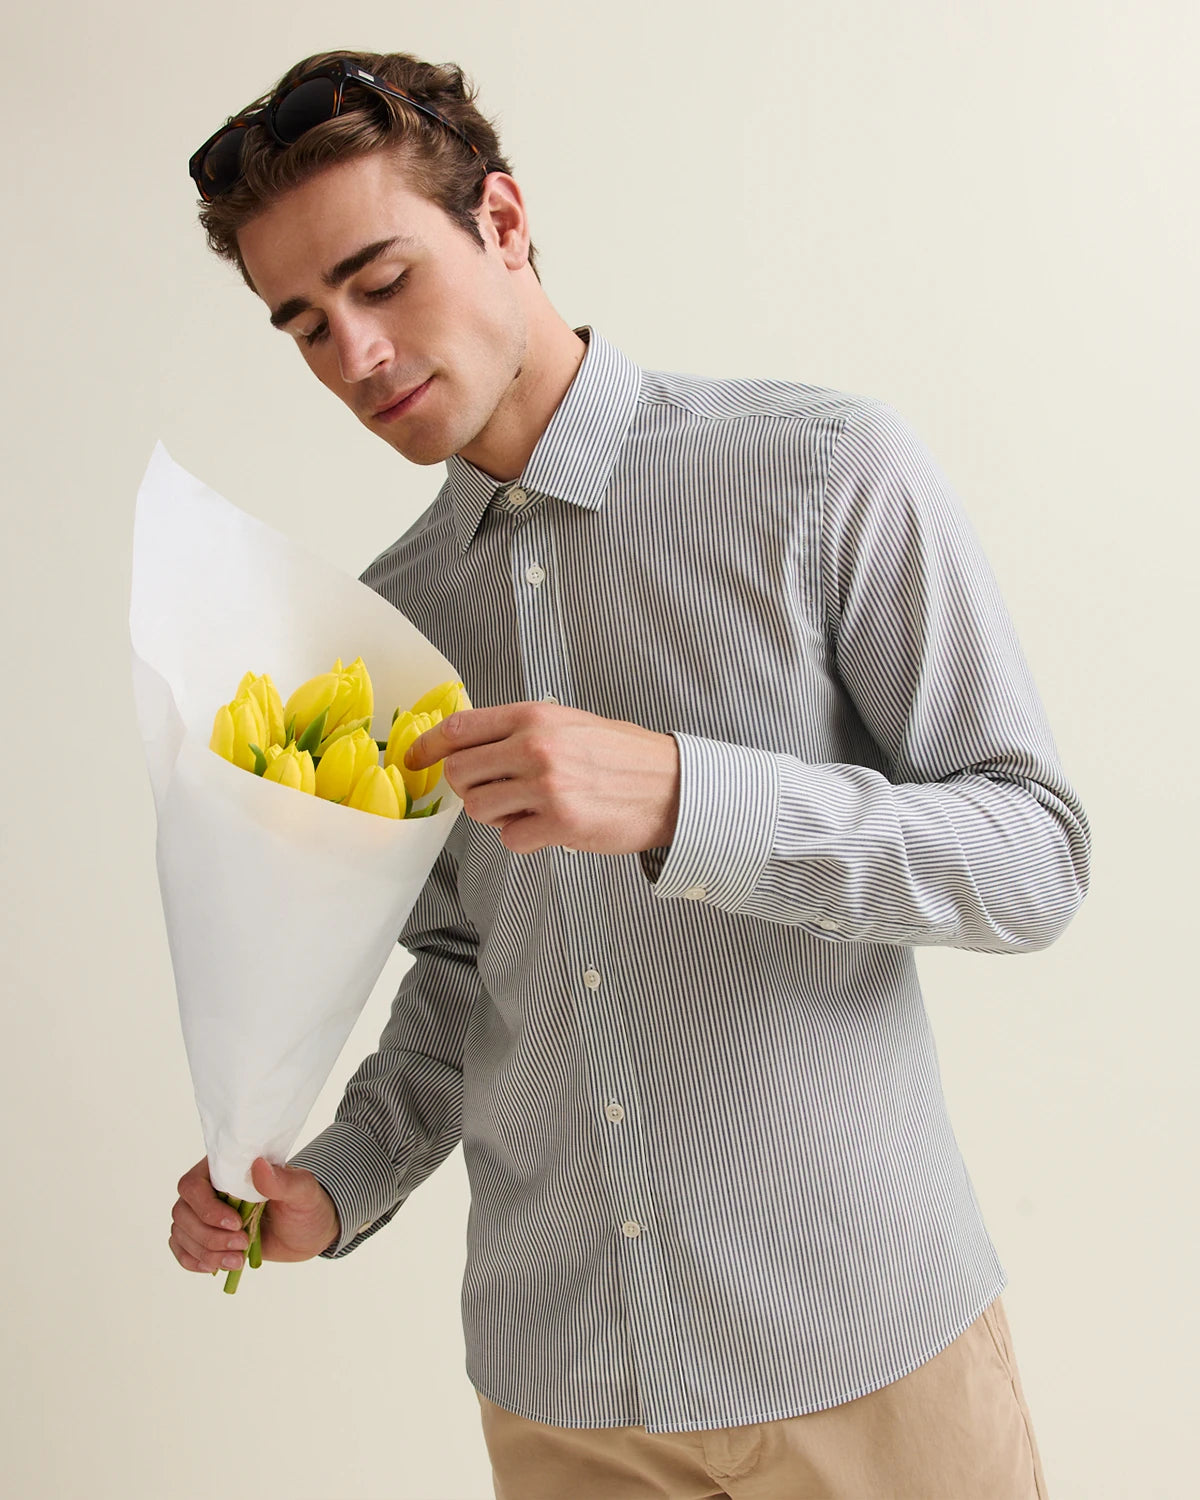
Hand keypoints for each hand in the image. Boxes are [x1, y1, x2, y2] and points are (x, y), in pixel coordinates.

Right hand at [168, 1155, 340, 1274]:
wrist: (308, 1232)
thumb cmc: (306, 1205)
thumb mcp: (303, 1192)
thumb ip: (282, 1180)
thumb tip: (259, 1165)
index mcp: (227, 1168)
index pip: (193, 1184)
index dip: (207, 1208)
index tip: (236, 1223)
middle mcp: (209, 1189)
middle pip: (182, 1213)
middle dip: (209, 1236)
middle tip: (242, 1244)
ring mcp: (204, 1214)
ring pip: (181, 1233)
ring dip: (206, 1252)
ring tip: (237, 1261)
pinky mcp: (205, 1237)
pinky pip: (182, 1249)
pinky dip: (194, 1262)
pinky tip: (216, 1267)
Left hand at [406, 702, 679, 856]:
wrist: (671, 786)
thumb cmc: (623, 755)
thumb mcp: (569, 723)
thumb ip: (520, 730)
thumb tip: (470, 743)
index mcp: (534, 717)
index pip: (458, 729)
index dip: (426, 747)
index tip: (414, 760)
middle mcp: (535, 747)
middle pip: (459, 774)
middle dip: (468, 788)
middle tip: (493, 791)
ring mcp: (546, 786)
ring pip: (479, 809)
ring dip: (497, 814)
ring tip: (529, 807)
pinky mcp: (559, 823)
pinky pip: (510, 838)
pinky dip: (522, 837)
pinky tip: (548, 826)